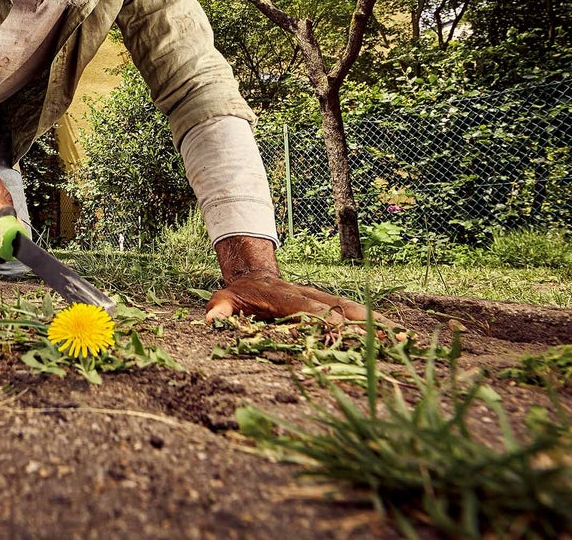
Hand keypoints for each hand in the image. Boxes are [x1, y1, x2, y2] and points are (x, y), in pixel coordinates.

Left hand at [208, 235, 387, 324]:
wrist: (254, 274)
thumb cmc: (240, 294)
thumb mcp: (224, 300)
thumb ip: (219, 309)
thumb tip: (209, 321)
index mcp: (287, 298)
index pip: (309, 310)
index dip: (323, 320)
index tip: (340, 332)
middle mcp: (311, 297)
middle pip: (340, 308)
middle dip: (362, 323)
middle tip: (388, 337)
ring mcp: (323, 298)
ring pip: (354, 310)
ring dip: (377, 323)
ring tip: (403, 338)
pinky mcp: (331, 303)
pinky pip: (356, 314)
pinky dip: (376, 324)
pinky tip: (397, 336)